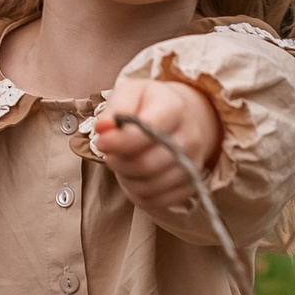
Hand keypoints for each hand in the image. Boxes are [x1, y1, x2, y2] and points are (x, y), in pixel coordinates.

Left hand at [91, 77, 222, 212]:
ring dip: (126, 179)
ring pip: (150, 187)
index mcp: (175, 108)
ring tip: (122, 164)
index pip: (149, 132)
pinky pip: (157, 201)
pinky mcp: (189, 185)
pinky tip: (134, 177)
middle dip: (119, 163)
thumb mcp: (131, 93)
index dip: (120, 141)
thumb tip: (103, 129)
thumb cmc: (150, 105)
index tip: (102, 142)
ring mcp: (192, 164)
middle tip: (110, 154)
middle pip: (146, 164)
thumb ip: (115, 108)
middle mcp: (190, 138)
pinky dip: (138, 194)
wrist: (182, 118)